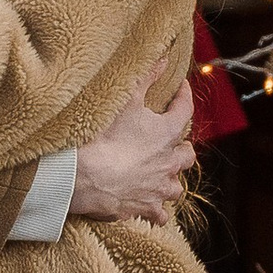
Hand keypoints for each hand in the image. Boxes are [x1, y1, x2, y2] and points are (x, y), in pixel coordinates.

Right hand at [68, 74, 196, 228]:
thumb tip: (164, 57)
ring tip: (162, 175)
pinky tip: (151, 208)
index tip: (181, 88)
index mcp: (168, 133)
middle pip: (187, 155)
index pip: (185, 110)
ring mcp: (159, 188)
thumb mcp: (126, 99)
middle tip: (172, 143)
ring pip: (177, 187)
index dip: (184, 96)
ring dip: (171, 180)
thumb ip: (146, 77)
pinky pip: (159, 214)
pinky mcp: (145, 208)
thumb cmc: (106, 136)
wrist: (85, 177)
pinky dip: (157, 211)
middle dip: (181, 148)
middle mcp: (169, 162)